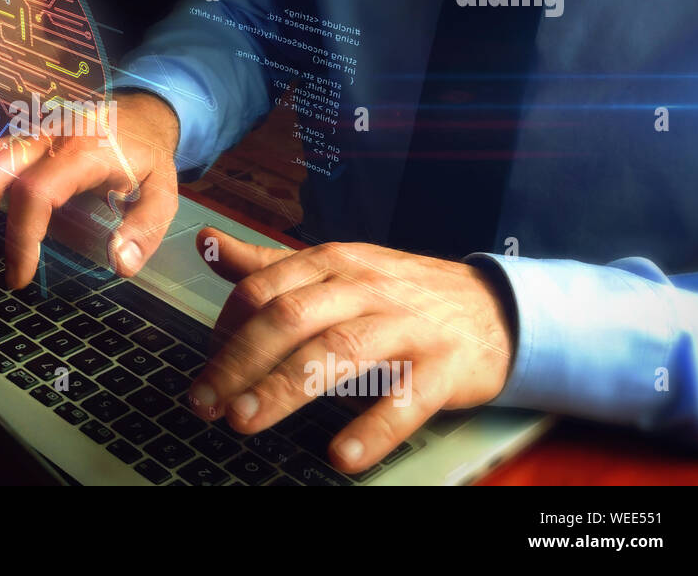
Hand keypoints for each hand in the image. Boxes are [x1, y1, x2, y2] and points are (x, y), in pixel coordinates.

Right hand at [0, 91, 180, 286]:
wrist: (140, 110)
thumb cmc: (146, 156)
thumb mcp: (164, 191)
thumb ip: (144, 228)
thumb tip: (119, 264)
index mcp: (83, 149)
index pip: (39, 192)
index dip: (23, 237)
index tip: (18, 277)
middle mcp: (45, 134)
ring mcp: (21, 132)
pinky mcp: (7, 135)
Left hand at [188, 228, 514, 472]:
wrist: (496, 309)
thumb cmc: (399, 292)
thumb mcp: (335, 268)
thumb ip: (268, 264)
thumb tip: (206, 243)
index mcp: (332, 262)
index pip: (264, 288)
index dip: (225, 329)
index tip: (201, 366)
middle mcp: (366, 287)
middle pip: (292, 318)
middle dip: (240, 361)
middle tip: (206, 402)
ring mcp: (406, 325)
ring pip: (338, 352)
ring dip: (286, 388)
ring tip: (246, 421)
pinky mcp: (444, 366)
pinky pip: (406, 397)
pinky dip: (373, 427)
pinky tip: (340, 453)